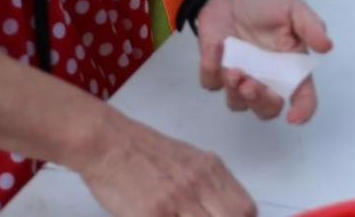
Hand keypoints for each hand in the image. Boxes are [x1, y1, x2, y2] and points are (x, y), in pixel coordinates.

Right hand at [77, 111, 254, 216]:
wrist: (108, 144)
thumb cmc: (143, 152)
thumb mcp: (188, 160)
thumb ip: (208, 184)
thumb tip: (224, 209)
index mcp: (211, 169)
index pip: (245, 209)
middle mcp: (199, 184)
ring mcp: (177, 200)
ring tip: (180, 216)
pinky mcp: (153, 214)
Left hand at [194, 0, 331, 125]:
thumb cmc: (265, 4)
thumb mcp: (292, 8)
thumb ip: (310, 26)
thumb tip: (327, 46)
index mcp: (288, 67)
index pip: (302, 97)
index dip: (302, 111)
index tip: (294, 117)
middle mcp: (266, 79)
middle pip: (267, 110)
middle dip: (259, 102)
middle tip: (250, 85)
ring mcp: (240, 78)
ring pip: (237, 104)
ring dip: (235, 93)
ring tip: (232, 70)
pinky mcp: (215, 72)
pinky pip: (211, 83)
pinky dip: (211, 70)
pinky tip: (216, 50)